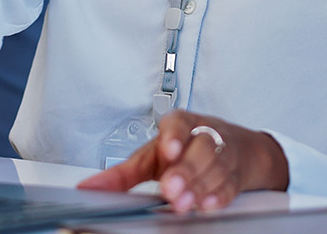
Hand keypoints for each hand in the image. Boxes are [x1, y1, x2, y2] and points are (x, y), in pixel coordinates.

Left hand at [78, 110, 288, 211]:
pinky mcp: (237, 175)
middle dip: (186, 170)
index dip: (174, 137)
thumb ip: (122, 174)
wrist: (235, 149)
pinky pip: (232, 184)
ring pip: (217, 167)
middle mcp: (204, 135)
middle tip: (171, 189)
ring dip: (200, 186)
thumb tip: (89, 187)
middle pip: (201, 148)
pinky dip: (220, 195)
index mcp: (180, 125)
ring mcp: (224, 154)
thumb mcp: (152, 157)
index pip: (179, 123)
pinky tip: (209, 203)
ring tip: (184, 202)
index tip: (168, 151)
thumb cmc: (185, 150)